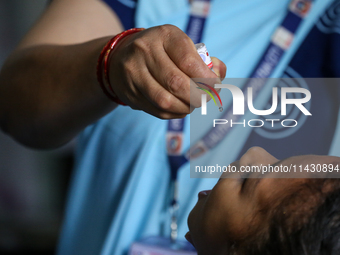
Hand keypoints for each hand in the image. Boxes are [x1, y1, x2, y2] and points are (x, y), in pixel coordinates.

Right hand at [108, 25, 225, 118]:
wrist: (120, 59)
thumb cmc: (161, 52)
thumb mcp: (180, 45)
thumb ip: (203, 59)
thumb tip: (219, 75)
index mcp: (163, 36)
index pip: (188, 60)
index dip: (206, 78)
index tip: (215, 85)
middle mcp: (144, 52)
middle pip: (176, 83)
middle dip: (197, 96)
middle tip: (207, 98)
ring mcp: (134, 74)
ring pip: (165, 101)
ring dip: (186, 107)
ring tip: (194, 104)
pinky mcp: (130, 94)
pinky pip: (157, 111)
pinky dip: (175, 113)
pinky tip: (181, 108)